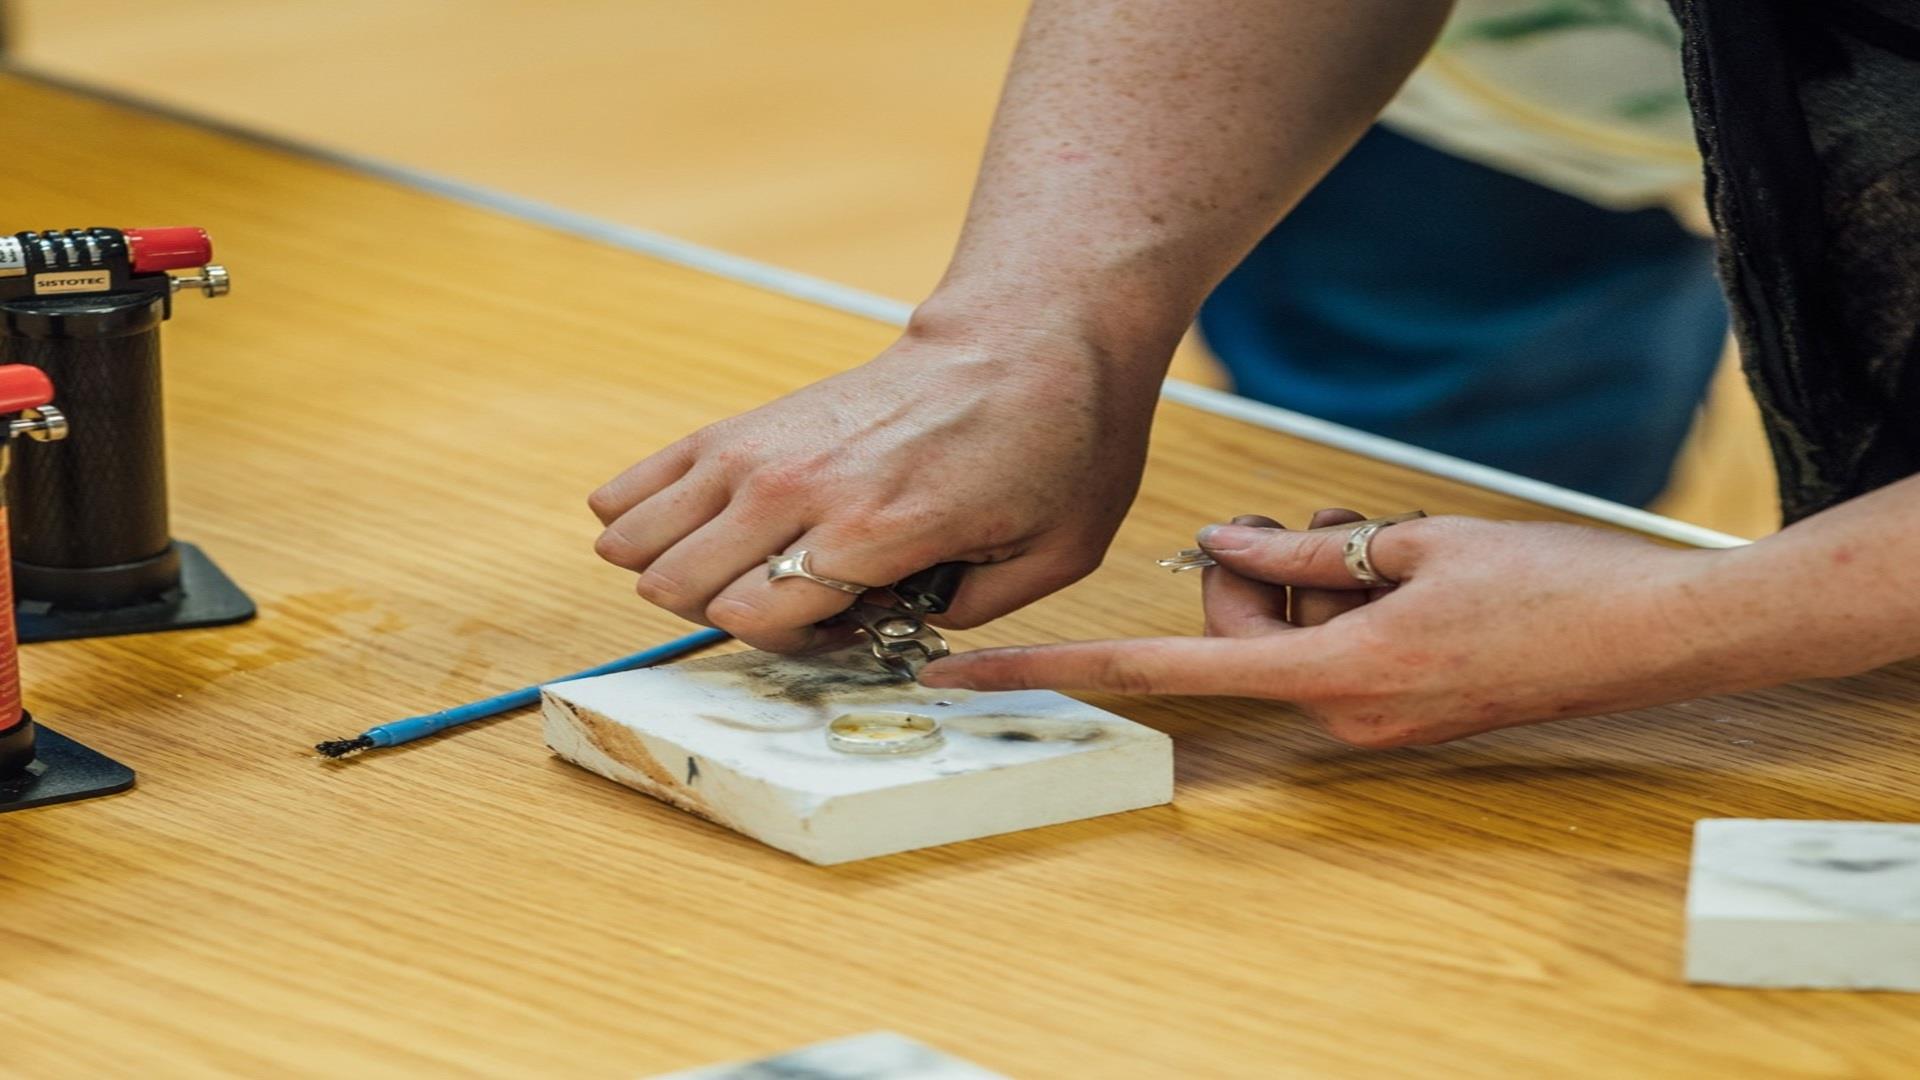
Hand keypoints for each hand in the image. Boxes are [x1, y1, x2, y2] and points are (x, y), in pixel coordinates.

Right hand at [589, 315, 1162, 650]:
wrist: (1028, 334)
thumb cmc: (1054, 444)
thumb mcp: (1053, 557)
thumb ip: (967, 619)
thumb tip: (892, 633)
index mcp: (875, 527)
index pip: (751, 618)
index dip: (792, 646)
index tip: (852, 624)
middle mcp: (801, 485)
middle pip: (679, 582)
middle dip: (728, 615)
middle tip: (805, 598)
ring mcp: (761, 448)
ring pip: (640, 538)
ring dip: (682, 571)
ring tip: (758, 563)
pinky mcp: (747, 423)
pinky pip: (638, 483)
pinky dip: (644, 518)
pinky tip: (699, 531)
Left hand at [920, 509, 1741, 746]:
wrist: (1660, 636)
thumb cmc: (1552, 585)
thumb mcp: (1413, 544)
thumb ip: (1302, 555)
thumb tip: (1221, 548)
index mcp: (1334, 675)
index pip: (1163, 669)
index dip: (1060, 668)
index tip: (976, 672)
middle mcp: (1340, 713)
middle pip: (1229, 633)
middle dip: (1253, 570)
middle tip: (1325, 525)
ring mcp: (1371, 718)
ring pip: (1277, 637)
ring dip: (1305, 578)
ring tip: (1378, 538)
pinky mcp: (1399, 708)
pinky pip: (1323, 652)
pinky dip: (1337, 604)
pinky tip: (1393, 564)